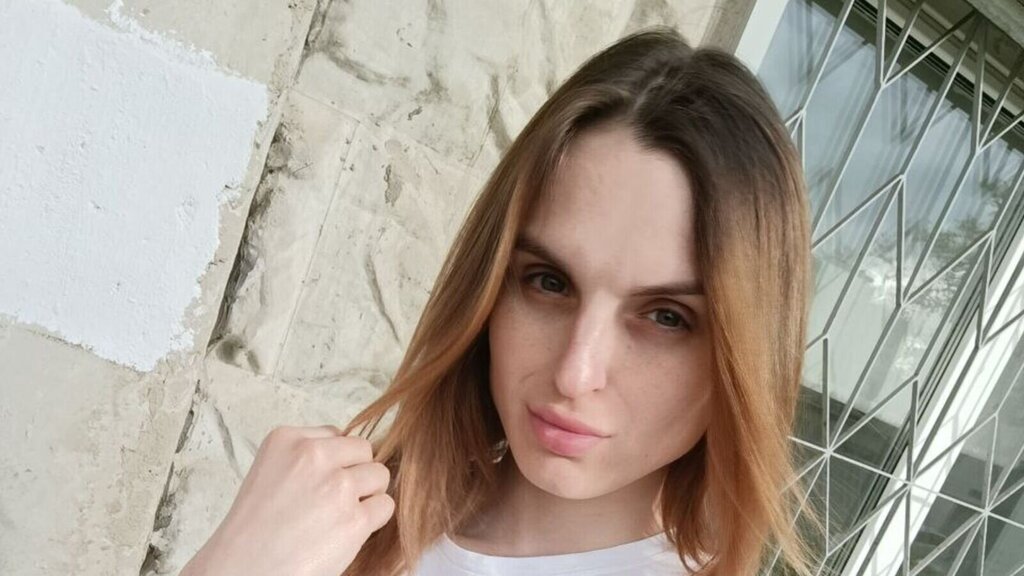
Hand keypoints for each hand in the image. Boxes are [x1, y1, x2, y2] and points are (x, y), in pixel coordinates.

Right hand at [180, 425, 393, 575]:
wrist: (242, 570)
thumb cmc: (252, 530)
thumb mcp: (268, 471)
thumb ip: (305, 457)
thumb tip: (348, 456)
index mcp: (287, 439)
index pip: (336, 435)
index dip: (335, 462)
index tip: (319, 483)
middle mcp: (313, 456)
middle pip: (363, 450)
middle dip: (357, 473)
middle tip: (337, 499)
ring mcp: (336, 486)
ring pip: (380, 475)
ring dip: (368, 495)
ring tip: (343, 515)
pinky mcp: (354, 519)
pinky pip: (385, 505)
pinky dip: (374, 519)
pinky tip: (350, 531)